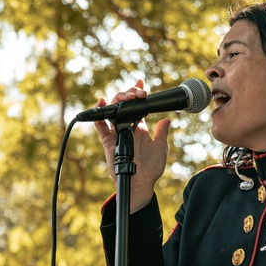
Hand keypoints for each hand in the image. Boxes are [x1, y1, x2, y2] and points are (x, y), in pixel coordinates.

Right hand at [92, 78, 172, 212]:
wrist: (141, 183)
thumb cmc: (152, 168)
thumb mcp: (161, 148)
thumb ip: (162, 133)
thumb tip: (167, 119)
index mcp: (140, 128)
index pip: (138, 107)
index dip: (137, 93)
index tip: (141, 82)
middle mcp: (127, 128)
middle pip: (124, 105)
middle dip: (129, 94)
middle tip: (138, 93)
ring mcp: (117, 134)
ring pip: (112, 112)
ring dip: (117, 100)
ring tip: (125, 96)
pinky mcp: (108, 141)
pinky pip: (101, 127)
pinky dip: (98, 116)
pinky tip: (101, 103)